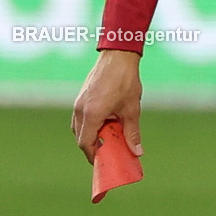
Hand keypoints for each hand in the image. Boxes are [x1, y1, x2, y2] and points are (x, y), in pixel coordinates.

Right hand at [71, 49, 142, 163]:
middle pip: (80, 137)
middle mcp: (80, 109)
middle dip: (92, 146)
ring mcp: (78, 101)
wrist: (118, 54)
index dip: (93, 155)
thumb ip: (132, 132)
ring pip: (78, 127)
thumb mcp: (132, 108)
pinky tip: (104, 120)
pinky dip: (89, 123)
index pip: (85, 144)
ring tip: (108, 134)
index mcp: (92, 114)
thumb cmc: (125, 80)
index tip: (103, 161)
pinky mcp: (81, 95)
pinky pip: (80, 116)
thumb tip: (137, 152)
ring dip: (90, 134)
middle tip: (107, 150)